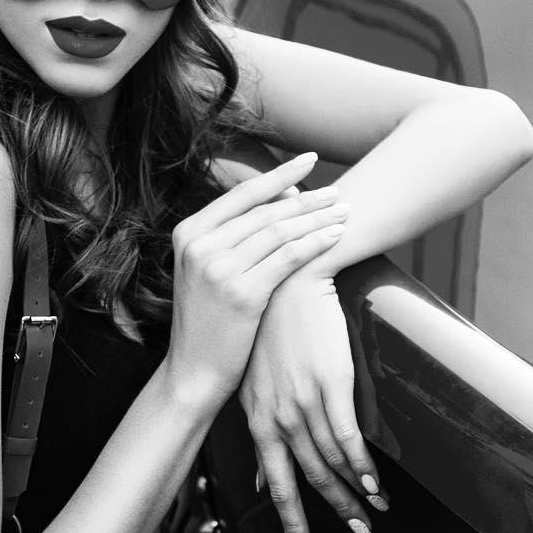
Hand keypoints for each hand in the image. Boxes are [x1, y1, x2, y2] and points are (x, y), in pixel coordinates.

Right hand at [163, 153, 348, 412]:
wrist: (192, 372)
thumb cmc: (207, 320)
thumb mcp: (203, 270)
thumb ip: (229, 236)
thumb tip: (277, 198)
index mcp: (188, 232)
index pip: (243, 194)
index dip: (279, 175)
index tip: (308, 160)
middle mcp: (201, 245)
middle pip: (266, 210)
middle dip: (307, 198)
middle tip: (337, 192)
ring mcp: (219, 269)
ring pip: (280, 230)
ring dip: (317, 218)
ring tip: (343, 212)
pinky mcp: (243, 293)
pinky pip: (289, 257)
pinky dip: (316, 243)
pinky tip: (335, 236)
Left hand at [240, 267, 388, 532]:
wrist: (294, 280)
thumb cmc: (275, 326)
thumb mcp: (255, 378)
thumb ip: (260, 427)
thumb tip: (258, 476)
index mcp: (255, 413)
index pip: (273, 478)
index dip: (290, 518)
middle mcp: (276, 413)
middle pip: (306, 477)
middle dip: (331, 512)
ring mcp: (303, 399)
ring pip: (330, 461)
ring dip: (355, 492)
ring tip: (375, 510)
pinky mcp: (331, 383)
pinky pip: (348, 436)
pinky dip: (362, 464)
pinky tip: (376, 480)